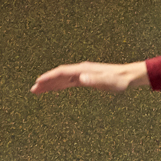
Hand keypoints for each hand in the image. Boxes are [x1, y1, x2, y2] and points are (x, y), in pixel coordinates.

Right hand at [30, 60, 145, 93]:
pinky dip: (59, 85)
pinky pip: (68, 82)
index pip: (62, 73)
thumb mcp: (108, 82)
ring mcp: (82, 74)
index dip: (49, 77)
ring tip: (38, 90)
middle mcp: (80, 70)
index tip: (38, 82)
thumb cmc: (119, 80)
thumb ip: (94, 80)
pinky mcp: (85, 78)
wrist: (127, 76)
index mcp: (83, 70)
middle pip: (59, 75)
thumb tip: (80, 79)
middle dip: (45, 82)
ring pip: (62, 78)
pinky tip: (54, 89)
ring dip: (50, 84)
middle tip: (33, 90)